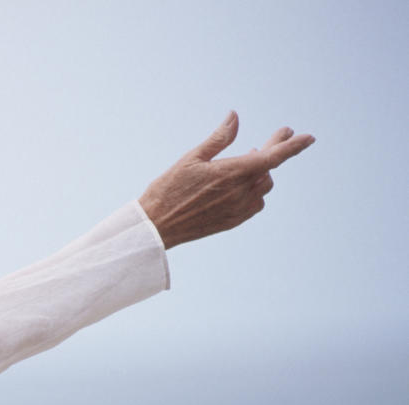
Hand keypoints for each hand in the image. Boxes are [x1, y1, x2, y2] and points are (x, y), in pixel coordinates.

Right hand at [138, 111, 314, 249]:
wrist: (157, 226)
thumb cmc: (169, 189)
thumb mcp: (192, 158)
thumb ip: (219, 139)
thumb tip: (235, 117)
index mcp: (232, 172)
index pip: (273, 156)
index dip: (293, 146)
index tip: (308, 137)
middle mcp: (240, 192)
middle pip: (269, 170)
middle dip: (271, 153)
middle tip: (271, 139)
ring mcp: (238, 209)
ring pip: (264, 187)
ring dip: (261, 174)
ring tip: (248, 164)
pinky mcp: (233, 221)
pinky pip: (255, 204)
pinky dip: (254, 192)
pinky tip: (241, 187)